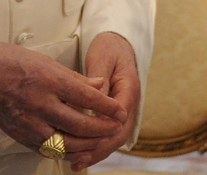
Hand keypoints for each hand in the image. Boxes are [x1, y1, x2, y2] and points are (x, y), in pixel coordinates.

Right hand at [0, 41, 126, 168]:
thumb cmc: (11, 62)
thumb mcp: (47, 61)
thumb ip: (75, 78)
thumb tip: (100, 85)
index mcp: (49, 81)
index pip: (86, 98)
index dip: (107, 107)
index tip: (121, 111)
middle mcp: (40, 104)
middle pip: (79, 124)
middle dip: (102, 128)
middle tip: (116, 127)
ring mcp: (29, 123)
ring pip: (66, 143)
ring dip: (87, 144)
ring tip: (101, 140)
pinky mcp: (21, 136)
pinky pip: (49, 149)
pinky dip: (66, 151)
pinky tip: (78, 148)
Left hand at [77, 32, 140, 167]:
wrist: (117, 43)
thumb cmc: (109, 48)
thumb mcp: (102, 58)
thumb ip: (100, 80)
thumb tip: (98, 100)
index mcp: (129, 89)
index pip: (120, 117)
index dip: (104, 131)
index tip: (86, 140)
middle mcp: (129, 104)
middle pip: (119, 134)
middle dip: (99, 148)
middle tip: (79, 158)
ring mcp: (123, 111)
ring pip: (114, 139)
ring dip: (96, 152)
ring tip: (77, 162)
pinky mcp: (113, 115)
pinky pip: (107, 135)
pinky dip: (95, 147)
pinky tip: (79, 156)